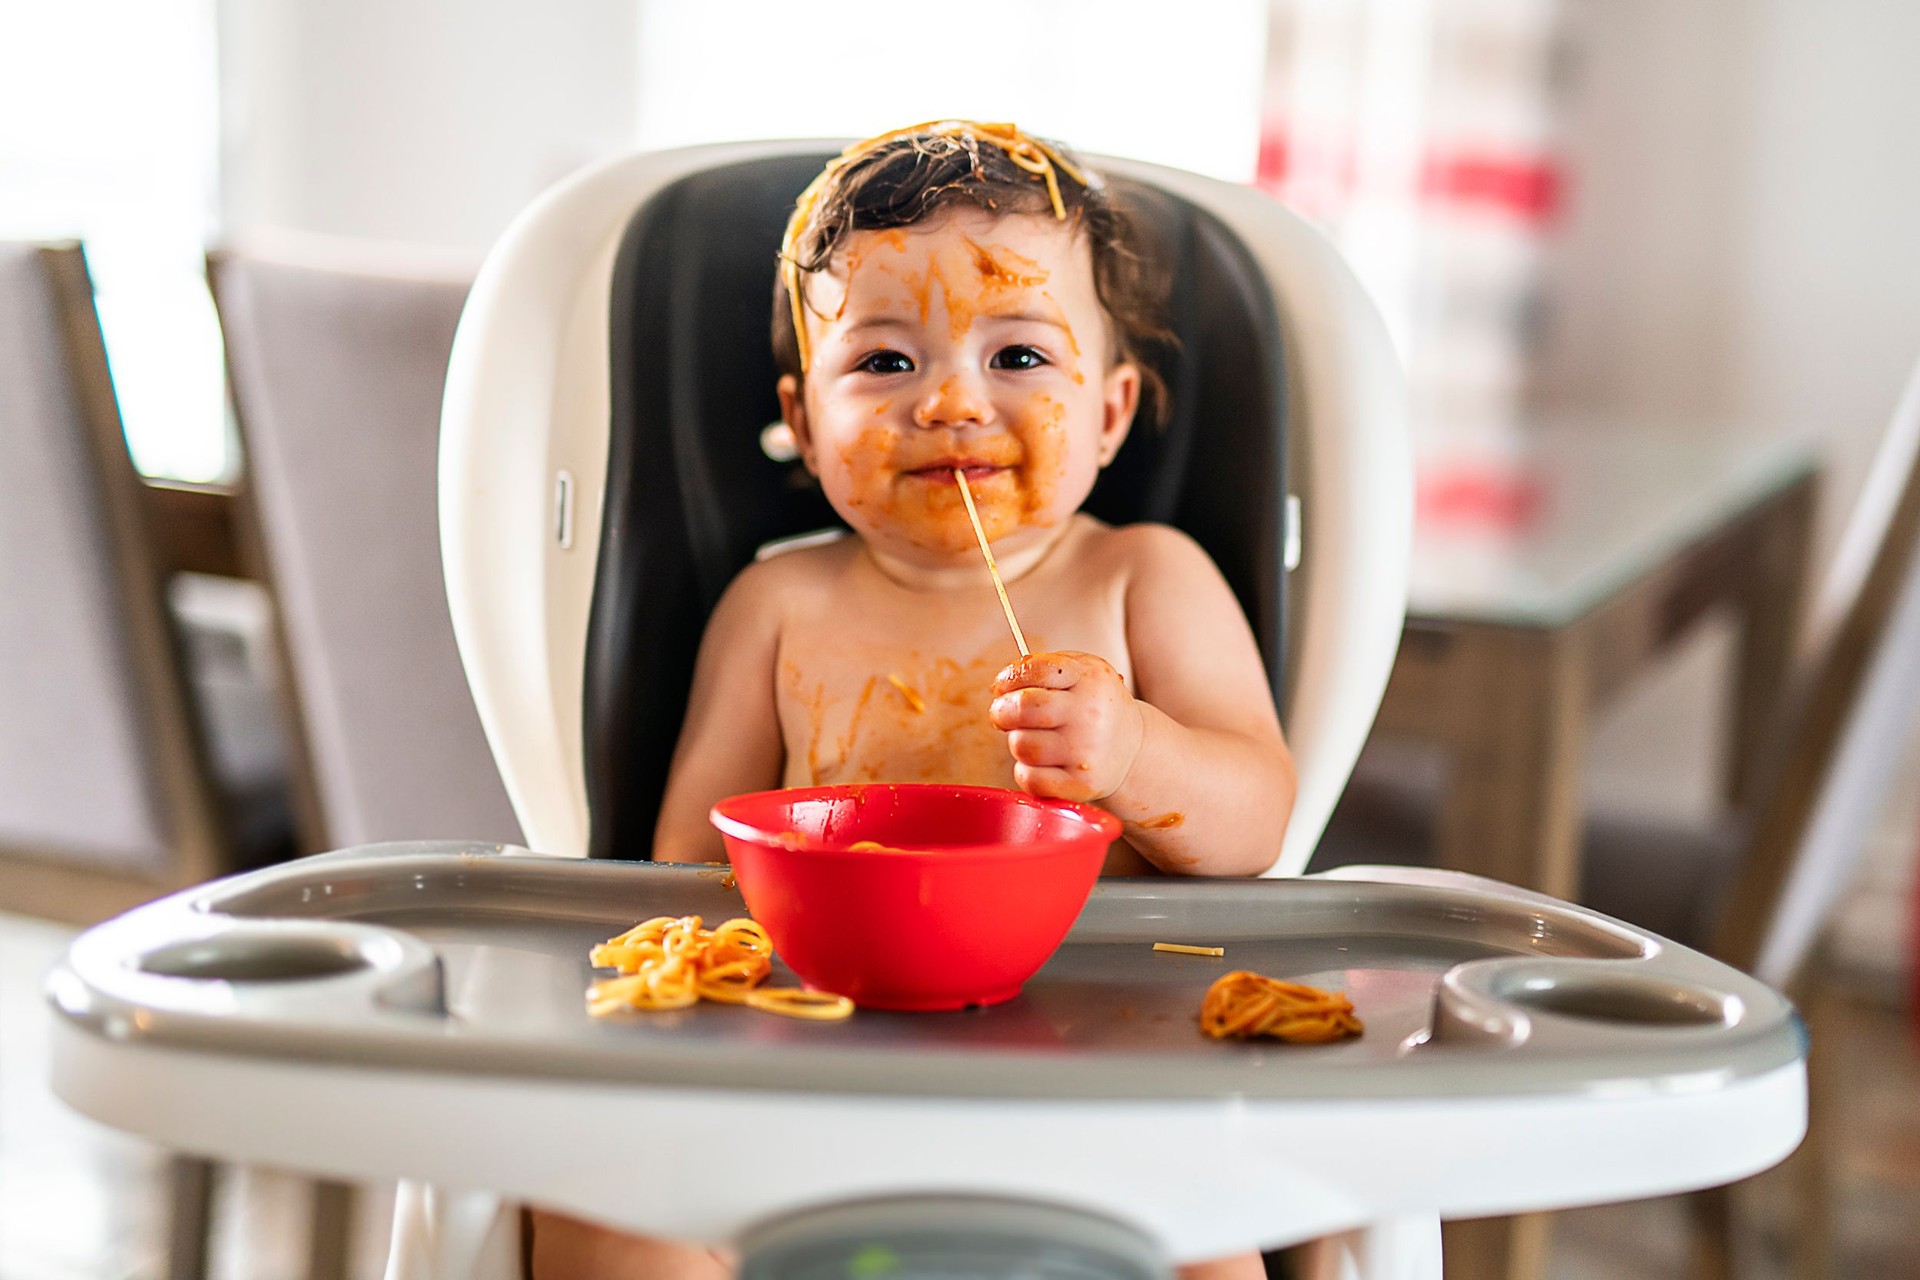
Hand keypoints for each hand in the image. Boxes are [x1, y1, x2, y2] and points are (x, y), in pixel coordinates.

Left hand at [989, 650, 1143, 801]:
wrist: (1133, 750)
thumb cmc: (1096, 708)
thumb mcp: (1082, 673)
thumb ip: (1043, 667)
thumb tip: (1002, 685)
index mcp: (1089, 679)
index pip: (1033, 670)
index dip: (1009, 678)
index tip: (1004, 686)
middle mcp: (1090, 714)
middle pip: (1021, 708)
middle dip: (1002, 711)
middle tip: (1005, 714)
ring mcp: (1085, 751)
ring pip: (1021, 745)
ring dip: (1018, 742)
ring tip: (1035, 738)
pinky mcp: (1080, 785)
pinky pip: (1029, 779)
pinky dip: (1026, 772)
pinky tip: (1042, 764)